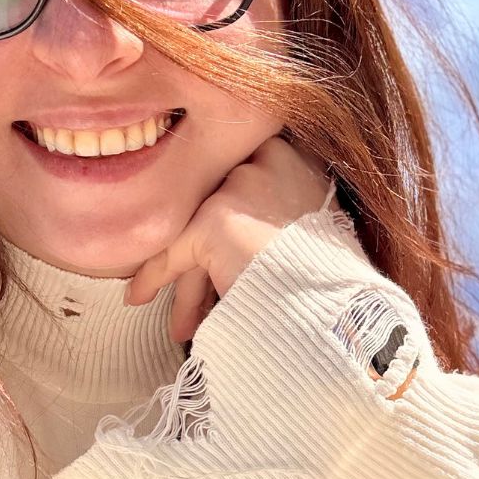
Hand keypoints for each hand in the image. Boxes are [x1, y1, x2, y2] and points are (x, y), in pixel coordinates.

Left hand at [124, 134, 335, 342]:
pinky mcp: (216, 217)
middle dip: (208, 258)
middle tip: (205, 293)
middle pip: (221, 206)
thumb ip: (289, 211)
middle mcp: (271, 158)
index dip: (234, 220)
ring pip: (198, 230)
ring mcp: (241, 184)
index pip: (247, 181)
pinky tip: (139, 298)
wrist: (339, 308)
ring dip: (189, 279)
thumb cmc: (339, 279)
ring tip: (179, 320)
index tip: (223, 250)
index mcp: (302, 157)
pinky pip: (174, 252)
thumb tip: (255, 232)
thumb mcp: (322, 226)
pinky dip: (154, 276)